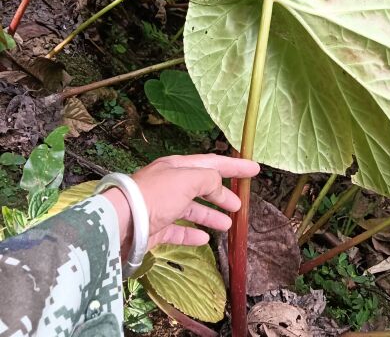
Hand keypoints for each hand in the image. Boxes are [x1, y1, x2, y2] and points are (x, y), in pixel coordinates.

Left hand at [101, 154, 259, 253]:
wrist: (122, 222)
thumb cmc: (157, 195)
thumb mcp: (188, 179)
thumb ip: (209, 178)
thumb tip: (217, 184)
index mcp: (178, 167)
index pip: (212, 163)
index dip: (234, 166)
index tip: (254, 169)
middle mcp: (171, 184)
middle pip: (202, 186)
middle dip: (222, 194)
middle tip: (240, 204)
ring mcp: (163, 207)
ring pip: (192, 209)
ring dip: (211, 215)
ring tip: (228, 224)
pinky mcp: (155, 229)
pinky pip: (179, 229)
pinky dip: (192, 233)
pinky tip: (204, 238)